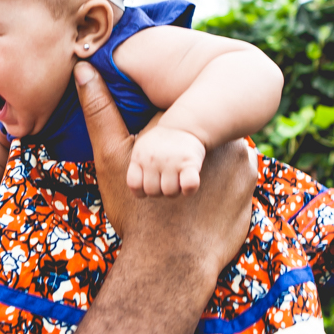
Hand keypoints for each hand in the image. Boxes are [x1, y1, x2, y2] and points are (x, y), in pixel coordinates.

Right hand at [73, 61, 254, 275]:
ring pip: (217, 157)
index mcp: (184, 122)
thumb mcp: (111, 158)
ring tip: (181, 199)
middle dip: (185, 150)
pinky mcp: (250, 189)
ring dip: (204, 171)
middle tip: (163, 180)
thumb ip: (100, 111)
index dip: (159, 132)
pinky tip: (199, 210)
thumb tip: (83, 68)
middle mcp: (218, 134)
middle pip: (199, 135)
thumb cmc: (138, 212)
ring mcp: (240, 162)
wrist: (171, 265)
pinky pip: (233, 182)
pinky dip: (218, 192)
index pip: (175, 114)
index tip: (146, 152)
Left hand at [127, 126, 205, 197]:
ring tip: (178, 178)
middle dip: (160, 191)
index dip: (141, 190)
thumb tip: (138, 191)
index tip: (150, 183)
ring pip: (170, 192)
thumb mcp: (142, 149)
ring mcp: (171, 161)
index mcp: (139, 157)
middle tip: (167, 180)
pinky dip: (189, 189)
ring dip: (176, 190)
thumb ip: (137, 167)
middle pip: (153, 192)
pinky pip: (189, 185)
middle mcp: (153, 159)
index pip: (134, 185)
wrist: (184, 125)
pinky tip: (188, 181)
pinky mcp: (190, 162)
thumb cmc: (161, 144)